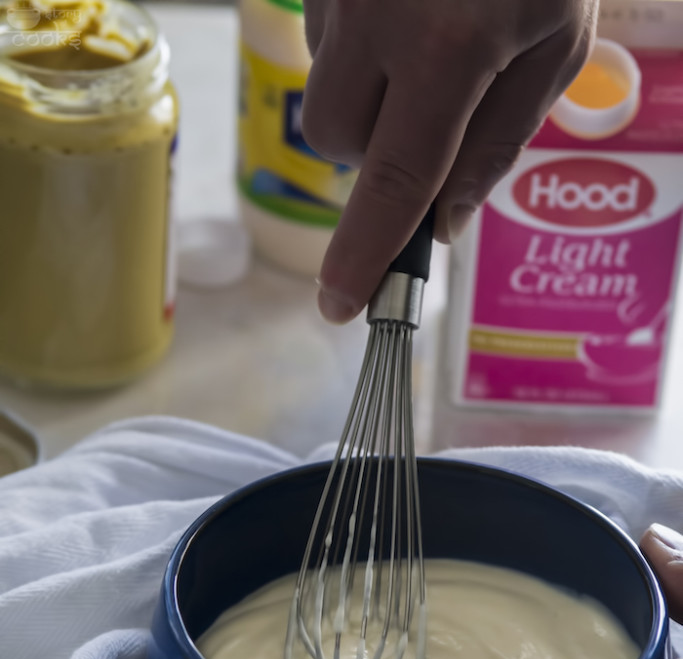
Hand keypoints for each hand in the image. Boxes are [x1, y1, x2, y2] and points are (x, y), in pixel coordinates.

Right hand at [302, 0, 597, 322]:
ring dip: (367, 100)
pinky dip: (361, 49)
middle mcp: (377, 15)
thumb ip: (497, 143)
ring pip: (324, 91)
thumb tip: (442, 224)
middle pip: (337, 142)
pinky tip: (405, 7)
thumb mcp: (556, 43)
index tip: (343, 305)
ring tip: (426, 42)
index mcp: (449, 45)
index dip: (365, 253)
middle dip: (373, 156)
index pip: (393, 181)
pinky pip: (324, 38)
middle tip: (430, 118)